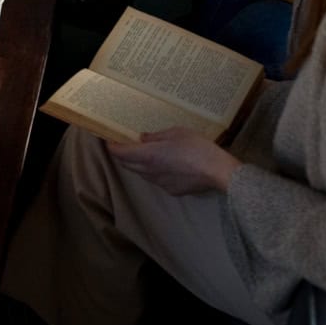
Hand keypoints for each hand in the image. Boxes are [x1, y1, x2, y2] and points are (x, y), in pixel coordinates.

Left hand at [107, 127, 240, 194]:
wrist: (217, 171)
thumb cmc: (196, 146)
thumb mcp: (176, 133)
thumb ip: (156, 136)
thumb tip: (142, 138)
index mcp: (147, 156)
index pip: (120, 154)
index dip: (112, 147)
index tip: (108, 139)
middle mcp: (149, 172)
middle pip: (128, 165)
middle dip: (122, 155)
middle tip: (124, 144)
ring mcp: (160, 184)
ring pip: (141, 174)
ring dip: (137, 164)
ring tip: (143, 153)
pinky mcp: (172, 191)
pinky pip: (156, 180)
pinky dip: (153, 172)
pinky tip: (164, 165)